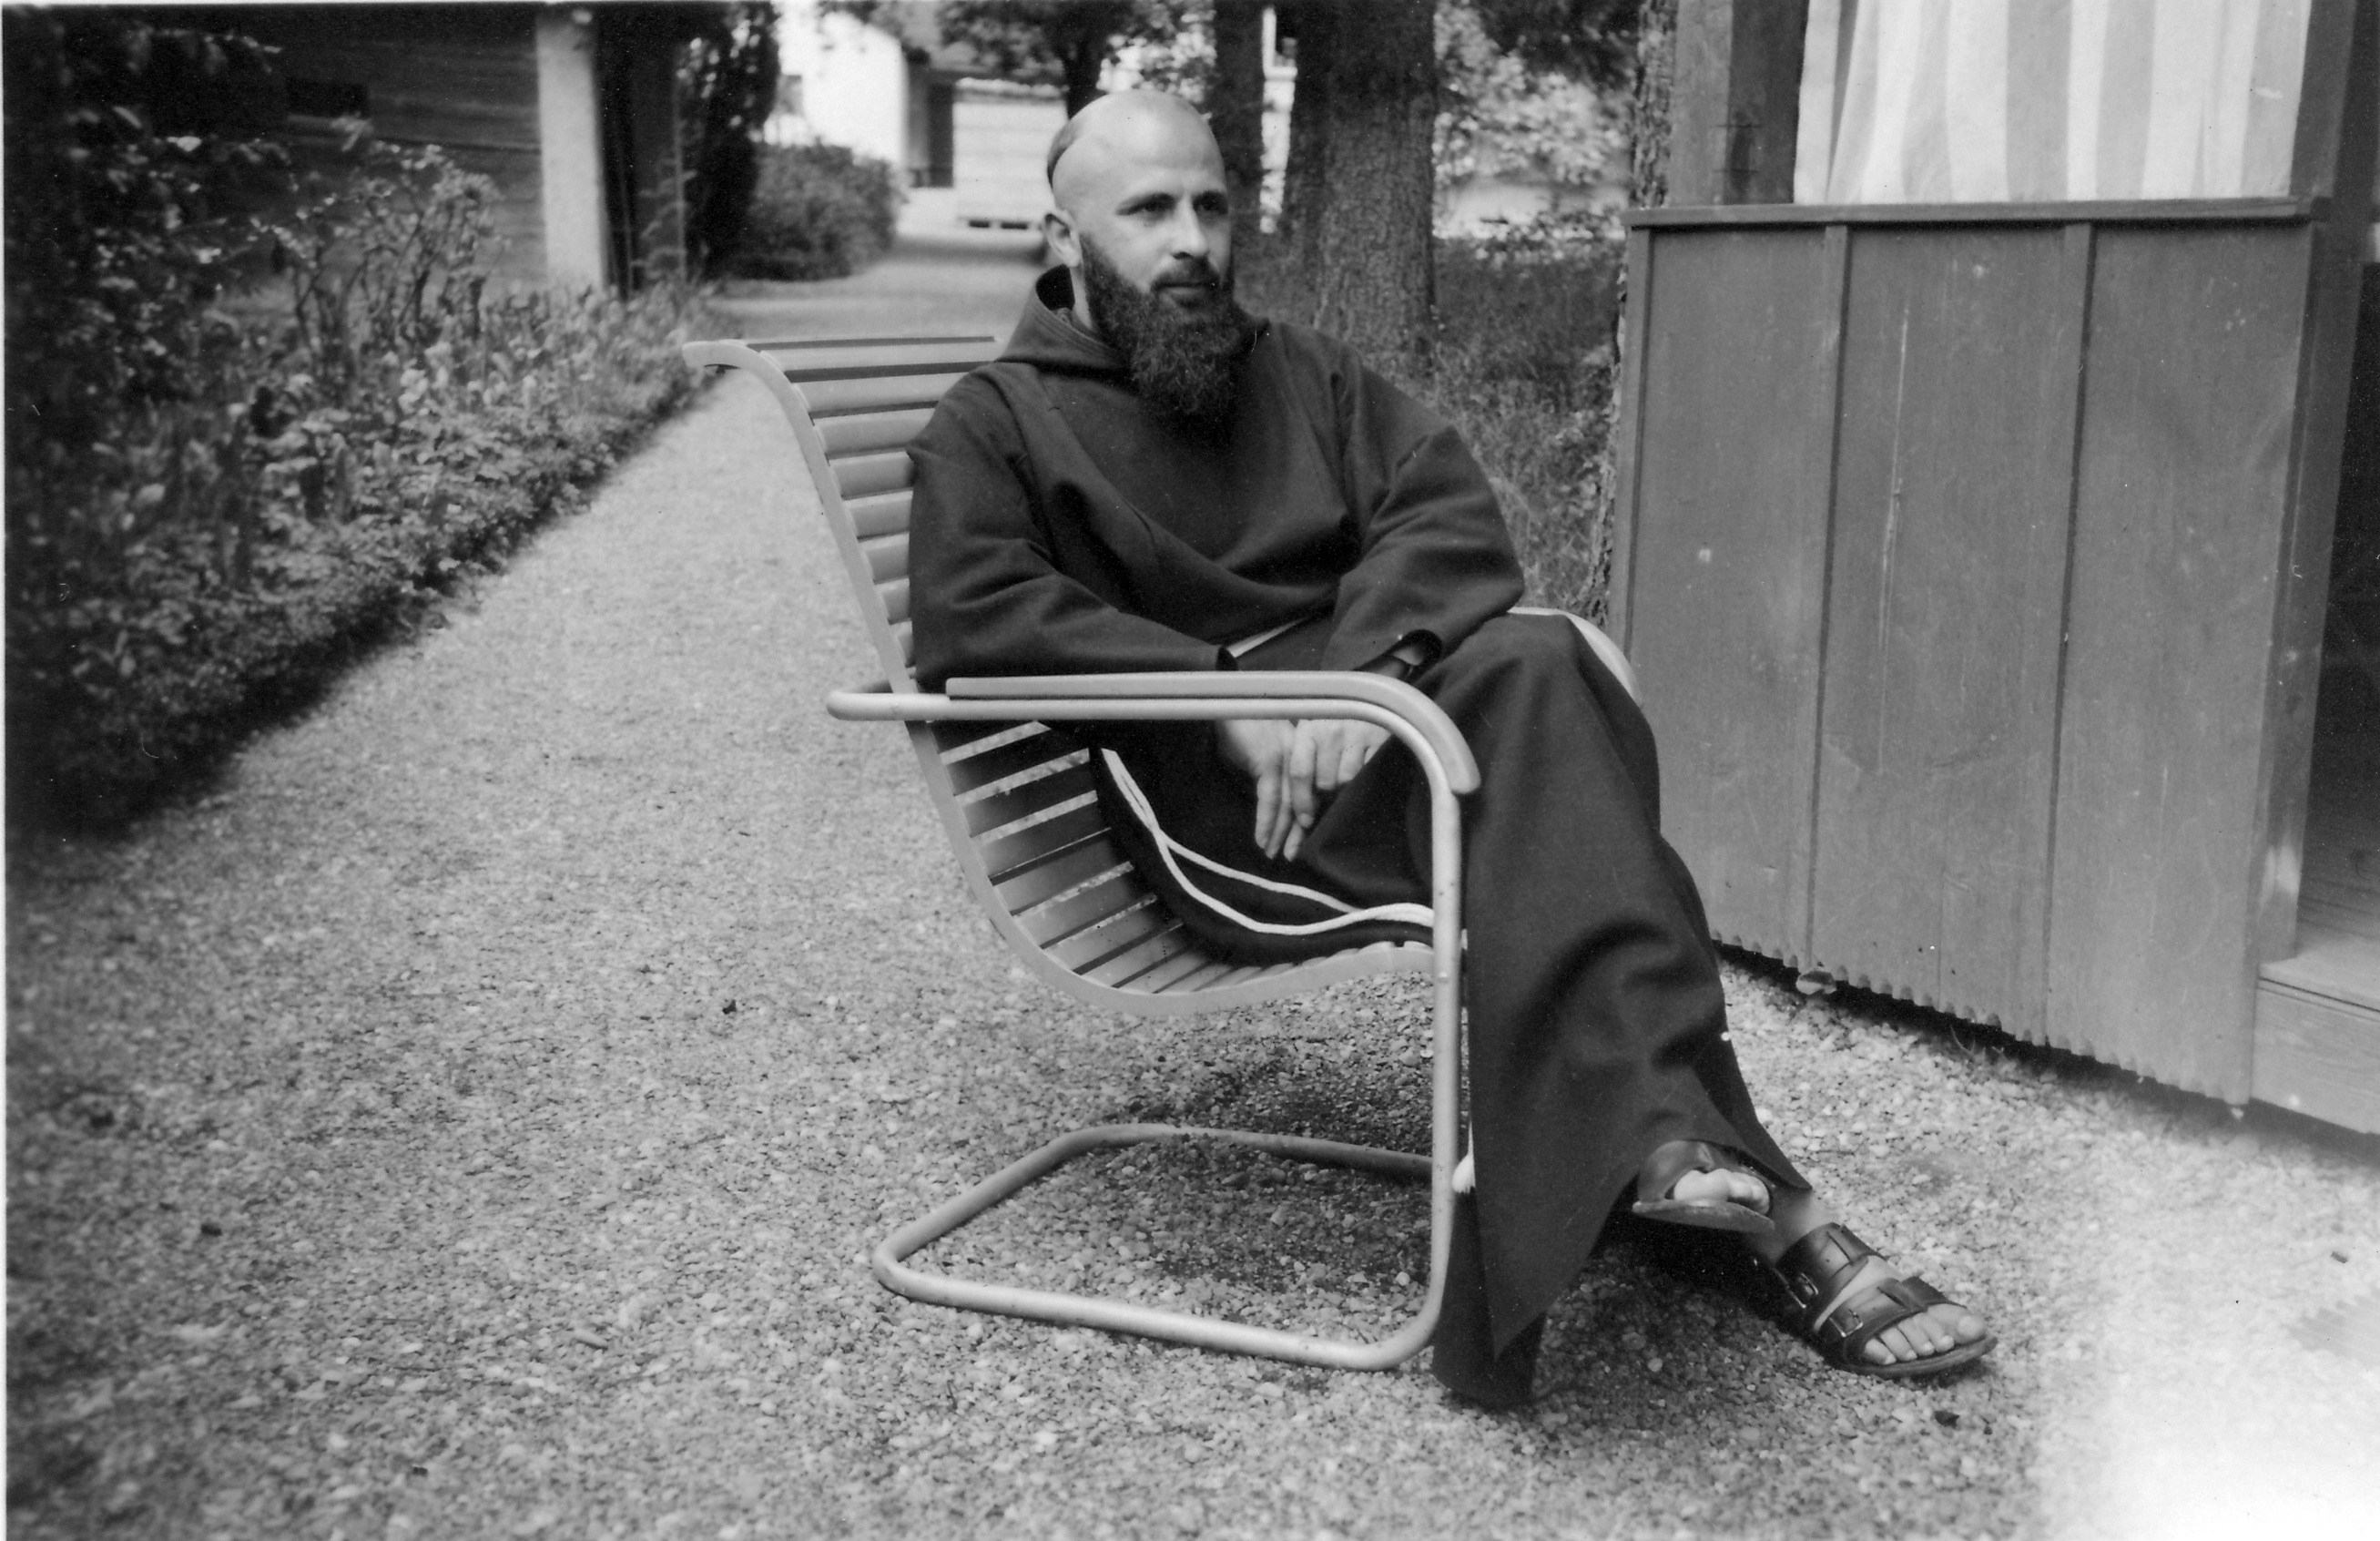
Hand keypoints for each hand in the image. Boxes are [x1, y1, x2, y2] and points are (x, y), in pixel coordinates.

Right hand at [1216, 717, 1389, 860]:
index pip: (1309, 792)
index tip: (1300, 839)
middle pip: (1303, 801)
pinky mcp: (1269, 761)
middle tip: (1294, 855)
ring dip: (1281, 832)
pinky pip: (1270, 799)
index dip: (1305, 818)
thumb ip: (1268, 778)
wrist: (1225, 704)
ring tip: (1274, 853)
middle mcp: (1299, 757)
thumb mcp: (1257, 756)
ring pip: (1288, 804)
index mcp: (1301, 755)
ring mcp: (1286, 759)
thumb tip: (1271, 807)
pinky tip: (1263, 839)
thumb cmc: (1237, 729)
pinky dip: (1266, 822)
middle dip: (1297, 831)